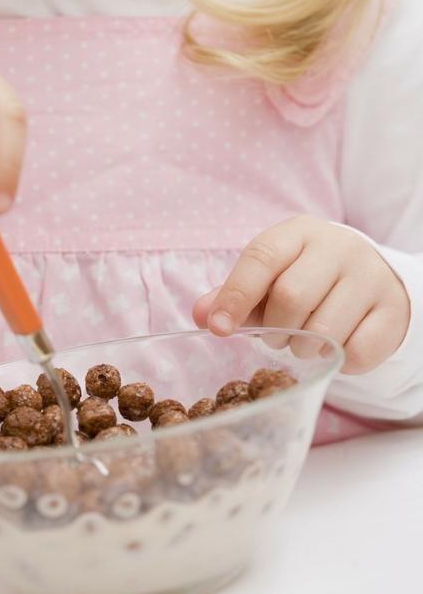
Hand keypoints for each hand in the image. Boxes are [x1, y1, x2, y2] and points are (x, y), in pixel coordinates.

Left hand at [192, 214, 410, 374]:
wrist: (371, 278)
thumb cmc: (307, 278)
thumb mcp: (270, 277)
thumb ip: (233, 295)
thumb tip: (201, 315)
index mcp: (299, 232)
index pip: (261, 258)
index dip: (236, 295)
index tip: (219, 328)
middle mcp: (338, 247)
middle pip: (292, 297)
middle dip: (275, 329)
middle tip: (276, 336)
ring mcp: (370, 277)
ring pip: (325, 330)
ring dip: (303, 349)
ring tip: (303, 342)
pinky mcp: (392, 311)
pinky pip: (356, 352)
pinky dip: (336, 362)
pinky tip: (334, 347)